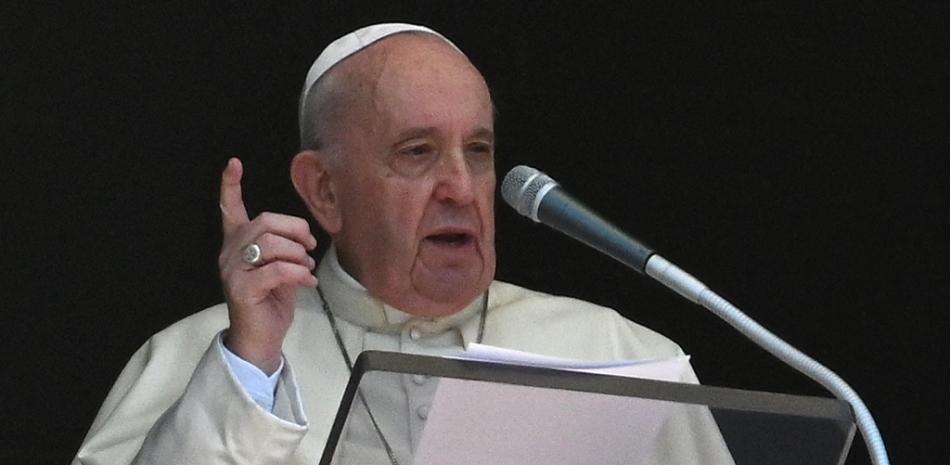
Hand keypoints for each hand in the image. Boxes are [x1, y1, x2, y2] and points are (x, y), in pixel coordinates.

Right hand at [218, 158, 317, 373]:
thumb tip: (304, 237)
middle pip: (265, 222)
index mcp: (237, 244)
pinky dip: (299, 274)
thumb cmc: (271, 302)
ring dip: (299, 255)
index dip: (230, 185)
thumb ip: (284, 248)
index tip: (234, 163)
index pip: (229, 209)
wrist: (261, 340)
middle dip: (295, 230)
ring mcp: (232, 271)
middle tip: (310, 248)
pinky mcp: (242, 289)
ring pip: (272, 244)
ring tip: (306, 269)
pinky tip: (307, 283)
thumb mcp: (280, 268)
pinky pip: (277, 269)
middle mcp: (229, 254)